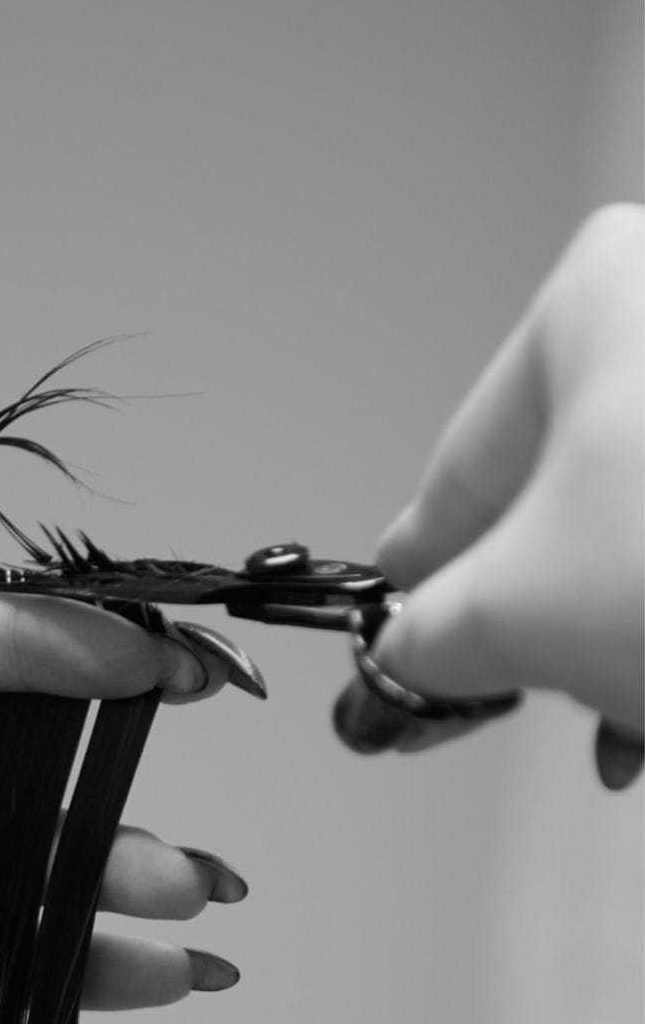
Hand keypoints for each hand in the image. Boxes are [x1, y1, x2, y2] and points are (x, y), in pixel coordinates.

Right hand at [339, 205, 643, 769]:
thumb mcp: (516, 614)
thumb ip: (428, 636)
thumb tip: (404, 657)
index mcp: (594, 299)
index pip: (463, 474)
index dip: (423, 586)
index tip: (400, 650)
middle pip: (566, 506)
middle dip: (546, 630)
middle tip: (519, 700)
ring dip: (618, 647)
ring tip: (622, 724)